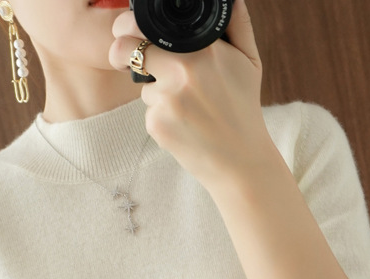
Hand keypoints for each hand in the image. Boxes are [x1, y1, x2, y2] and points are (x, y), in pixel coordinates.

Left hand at [109, 0, 274, 189]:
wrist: (240, 163)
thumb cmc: (244, 110)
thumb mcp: (249, 62)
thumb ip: (237, 25)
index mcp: (202, 50)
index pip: (146, 26)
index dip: (129, 26)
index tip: (126, 30)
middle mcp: (181, 72)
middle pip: (127, 51)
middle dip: (120, 52)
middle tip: (123, 57)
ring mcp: (166, 100)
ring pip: (144, 86)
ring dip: (158, 93)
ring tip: (189, 110)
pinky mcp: (156, 125)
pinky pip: (149, 112)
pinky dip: (162, 117)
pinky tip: (185, 127)